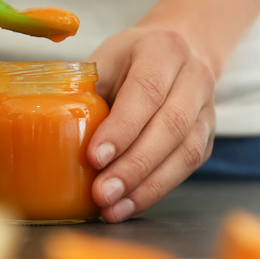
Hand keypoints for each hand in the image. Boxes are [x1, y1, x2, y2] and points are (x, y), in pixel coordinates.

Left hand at [87, 26, 216, 222]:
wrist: (181, 49)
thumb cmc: (132, 59)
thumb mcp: (106, 58)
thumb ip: (86, 88)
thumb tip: (52, 126)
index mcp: (162, 51)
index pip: (146, 91)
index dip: (122, 128)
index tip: (94, 157)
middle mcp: (193, 78)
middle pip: (170, 126)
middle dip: (133, 166)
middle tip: (102, 192)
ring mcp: (206, 109)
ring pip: (184, 152)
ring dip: (147, 186)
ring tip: (113, 208)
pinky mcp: (207, 136)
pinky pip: (187, 167)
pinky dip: (157, 190)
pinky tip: (129, 204)